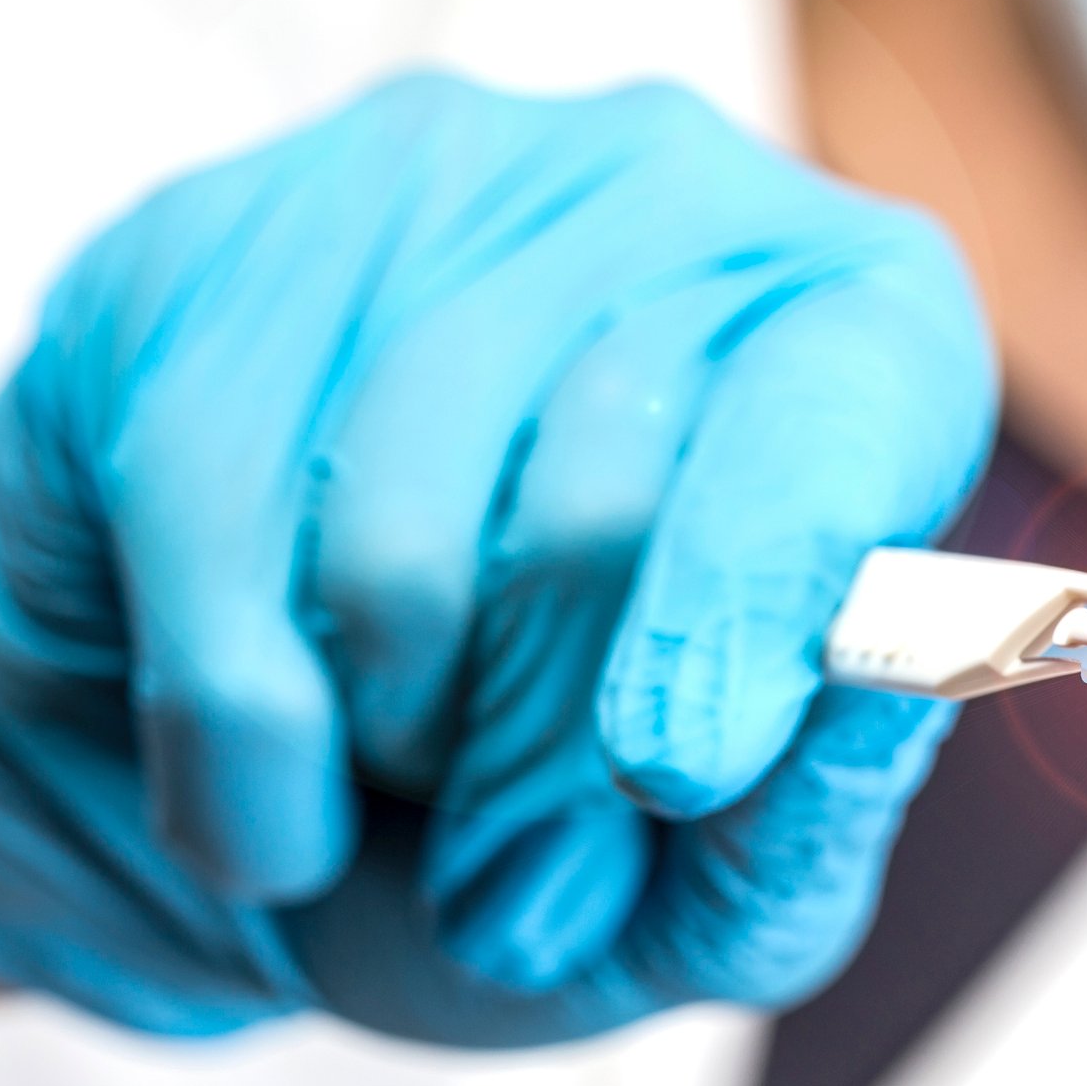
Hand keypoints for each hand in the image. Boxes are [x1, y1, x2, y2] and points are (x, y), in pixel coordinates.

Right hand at [0, 73, 996, 1042]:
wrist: (200, 796)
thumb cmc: (500, 834)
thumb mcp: (679, 904)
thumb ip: (798, 834)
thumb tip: (887, 683)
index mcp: (856, 331)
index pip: (837, 420)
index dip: (754, 594)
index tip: (679, 765)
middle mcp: (667, 188)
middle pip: (599, 503)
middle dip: (535, 763)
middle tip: (512, 867)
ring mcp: (426, 181)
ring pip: (390, 536)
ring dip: (377, 746)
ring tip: (390, 764)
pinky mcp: (200, 237)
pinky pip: (199, 521)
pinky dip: (220, 743)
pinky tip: (258, 781)